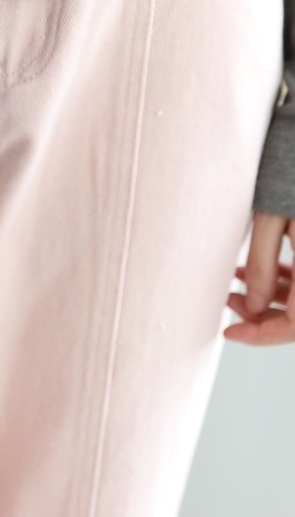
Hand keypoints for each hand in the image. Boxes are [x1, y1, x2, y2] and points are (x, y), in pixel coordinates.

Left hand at [223, 211, 294, 344]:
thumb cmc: (287, 181)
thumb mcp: (270, 220)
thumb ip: (261, 263)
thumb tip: (252, 306)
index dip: (262, 334)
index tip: (229, 332)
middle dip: (259, 315)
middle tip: (228, 301)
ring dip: (266, 297)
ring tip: (234, 282)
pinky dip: (277, 281)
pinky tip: (250, 270)